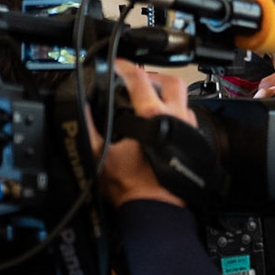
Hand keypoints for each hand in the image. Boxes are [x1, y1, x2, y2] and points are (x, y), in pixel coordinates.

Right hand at [95, 60, 198, 208]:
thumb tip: (79, 107)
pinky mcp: (195, 145)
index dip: (124, 67)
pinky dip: (175, 115)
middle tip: (138, 80)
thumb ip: (89, 126)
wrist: (156, 208)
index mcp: (154, 116)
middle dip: (154, 76)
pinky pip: (189, 120)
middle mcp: (178, 119)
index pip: (138, 78)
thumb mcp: (100, 153)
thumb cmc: (133, 186)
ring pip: (183, 101)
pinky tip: (163, 124)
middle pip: (171, 82)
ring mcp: (191, 131)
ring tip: (149, 102)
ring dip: (167, 96)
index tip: (116, 66)